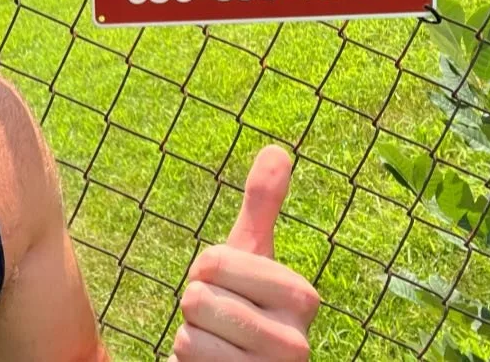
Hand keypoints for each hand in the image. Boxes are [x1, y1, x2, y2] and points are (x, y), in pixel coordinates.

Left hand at [170, 146, 320, 360]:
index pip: (213, 261)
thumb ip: (261, 207)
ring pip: (188, 335)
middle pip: (197, 298)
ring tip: (216, 350)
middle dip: (195, 310)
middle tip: (219, 324)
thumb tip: (277, 148)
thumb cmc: (241, 313)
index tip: (227, 291)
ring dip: (190, 342)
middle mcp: (297, 344)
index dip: (204, 273)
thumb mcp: (248, 260)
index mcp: (301, 297)